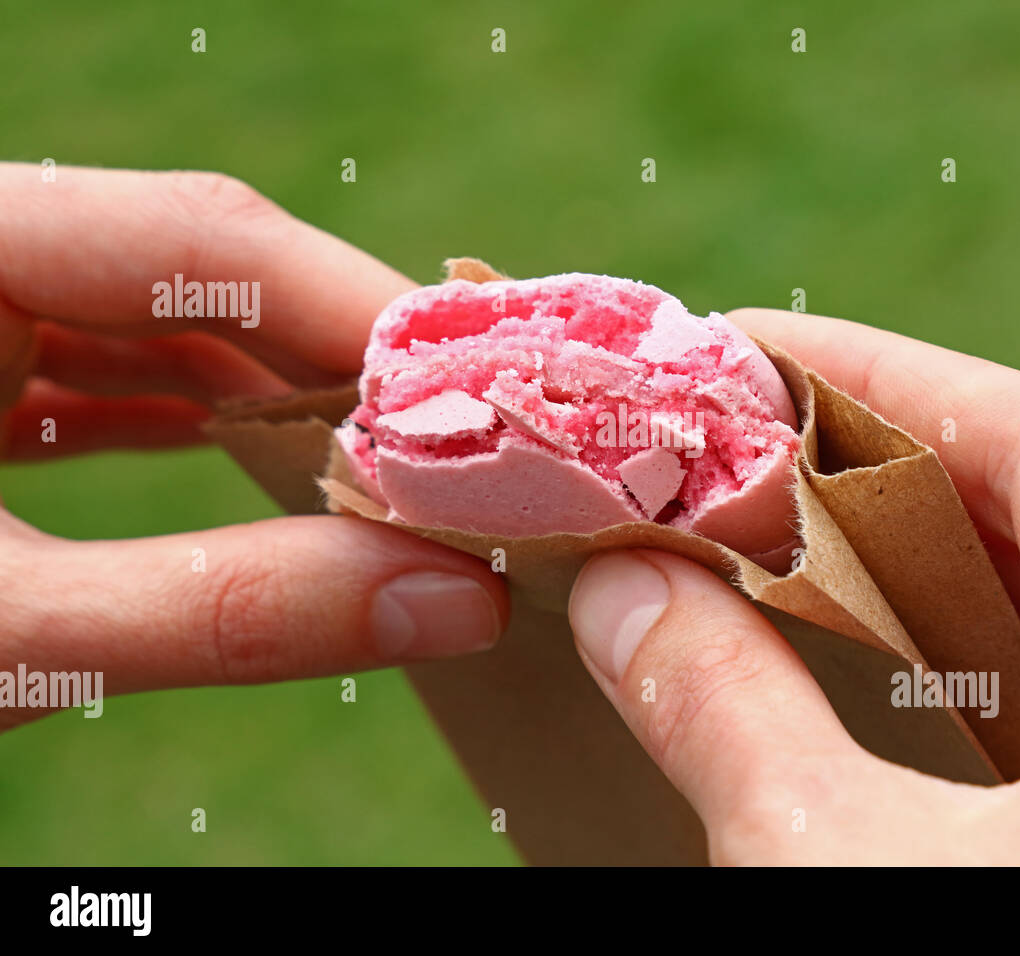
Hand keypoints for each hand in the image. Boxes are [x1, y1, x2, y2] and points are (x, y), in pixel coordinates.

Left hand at [0, 164, 507, 728]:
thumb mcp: (4, 636)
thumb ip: (220, 611)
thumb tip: (460, 601)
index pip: (202, 240)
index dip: (360, 311)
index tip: (488, 395)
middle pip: (199, 265)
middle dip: (339, 351)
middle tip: (468, 432)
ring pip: (160, 310)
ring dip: (281, 385)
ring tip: (396, 453)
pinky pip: (105, 357)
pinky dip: (199, 409)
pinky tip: (268, 454)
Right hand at [567, 308, 1019, 863]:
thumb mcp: (848, 872)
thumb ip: (728, 712)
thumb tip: (616, 591)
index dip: (879, 378)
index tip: (745, 346)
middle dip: (864, 468)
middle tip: (720, 430)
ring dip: (880, 574)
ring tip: (746, 526)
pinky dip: (914, 679)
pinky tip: (819, 664)